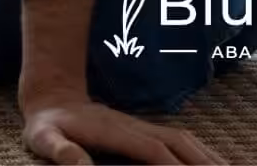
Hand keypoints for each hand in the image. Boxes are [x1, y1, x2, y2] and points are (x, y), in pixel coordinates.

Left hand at [21, 90, 221, 164]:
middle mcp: (135, 128)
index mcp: (116, 132)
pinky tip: (214, 162)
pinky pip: (181, 140)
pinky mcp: (144, 131)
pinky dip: (201, 152)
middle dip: (205, 163)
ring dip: (209, 157)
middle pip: (180, 145)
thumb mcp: (43, 138)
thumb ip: (61, 151)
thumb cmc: (47, 125)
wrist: (52, 97)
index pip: (155, 152)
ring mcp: (142, 127)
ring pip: (185, 141)